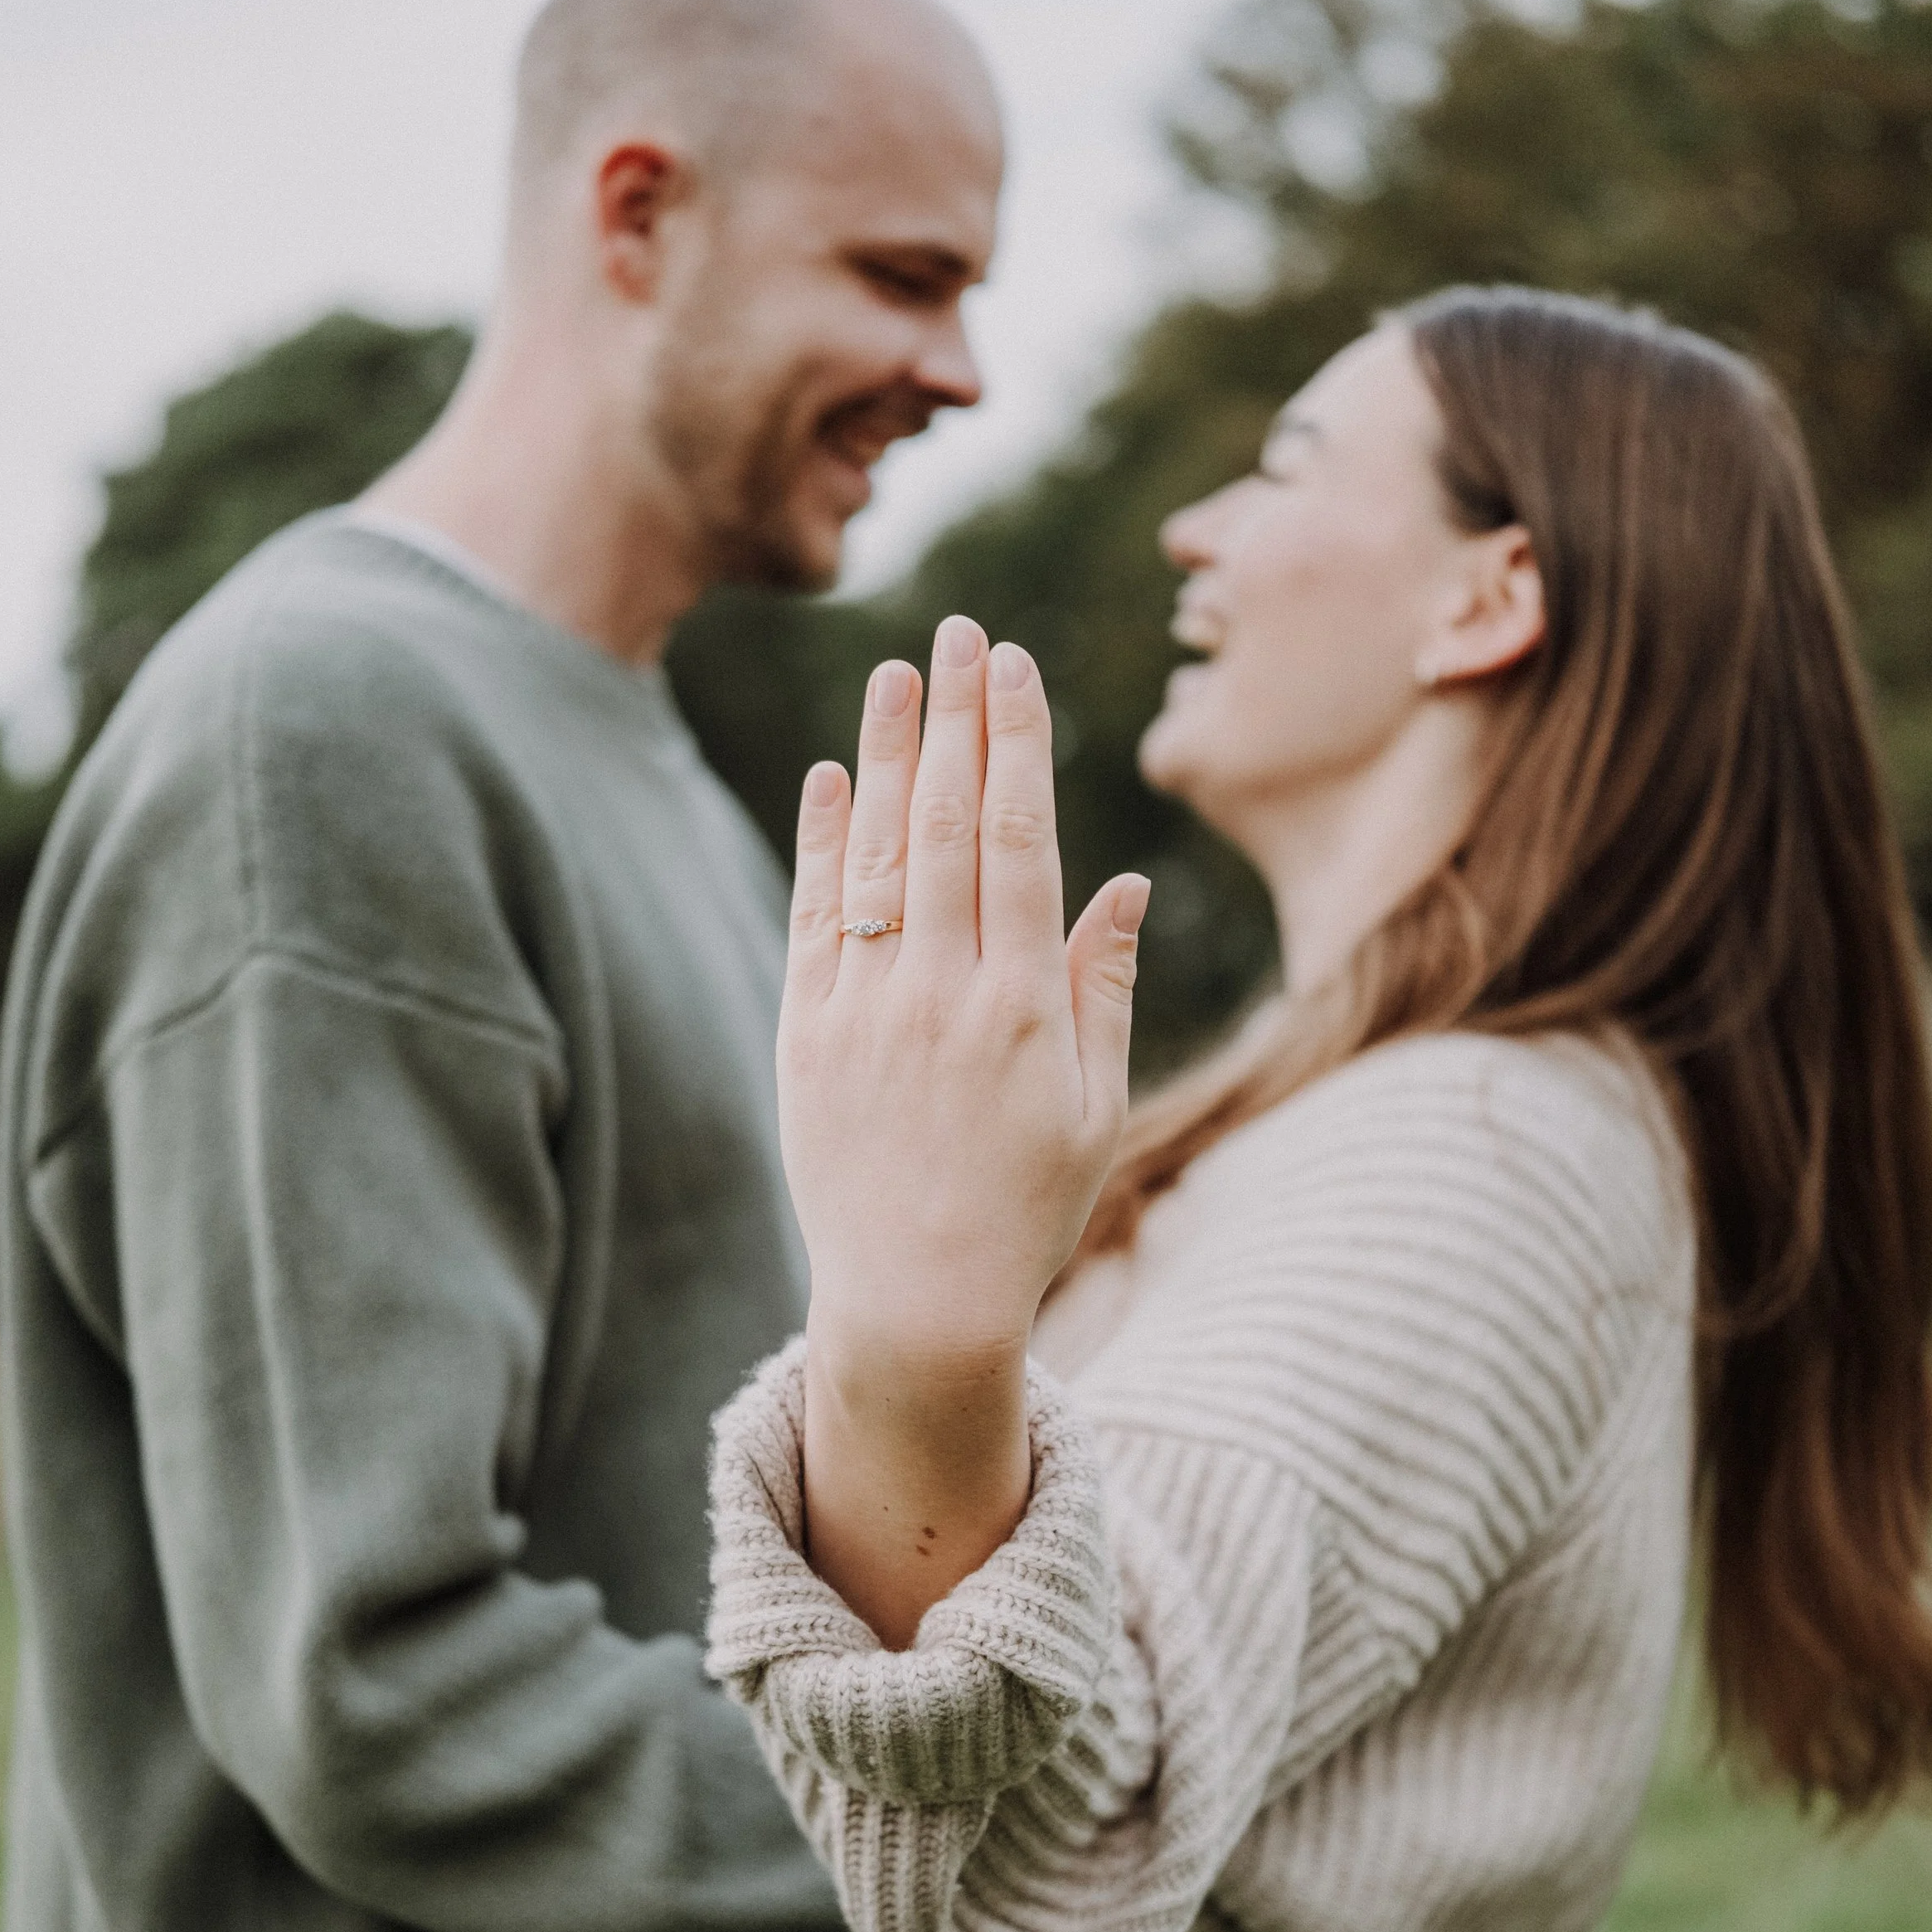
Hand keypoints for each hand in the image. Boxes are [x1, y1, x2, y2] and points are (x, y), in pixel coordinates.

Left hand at [780, 615, 1148, 1644]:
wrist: (916, 1301)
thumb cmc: (1026, 1205)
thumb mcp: (1095, 1106)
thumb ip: (1105, 987)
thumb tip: (1125, 881)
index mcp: (1026, 1010)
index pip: (1017, 841)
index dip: (1012, 743)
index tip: (1012, 663)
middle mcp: (942, 998)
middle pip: (944, 826)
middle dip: (953, 718)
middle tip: (958, 631)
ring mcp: (866, 1015)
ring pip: (873, 857)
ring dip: (882, 757)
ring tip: (895, 674)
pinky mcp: (806, 1039)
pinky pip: (813, 920)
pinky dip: (820, 845)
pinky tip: (828, 779)